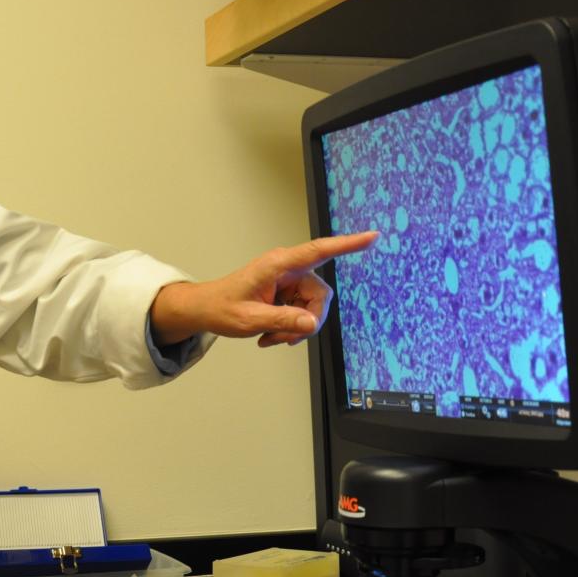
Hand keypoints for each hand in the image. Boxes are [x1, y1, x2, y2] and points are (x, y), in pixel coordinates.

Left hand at [150, 231, 378, 348]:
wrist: (206, 310)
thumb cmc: (221, 307)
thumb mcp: (249, 319)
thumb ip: (281, 321)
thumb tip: (311, 324)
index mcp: (278, 265)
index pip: (318, 251)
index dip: (346, 244)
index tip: (371, 236)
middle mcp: (287, 269)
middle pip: (319, 295)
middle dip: (306, 321)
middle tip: (283, 340)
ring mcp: (288, 281)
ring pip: (311, 308)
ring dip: (295, 328)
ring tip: (270, 338)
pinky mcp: (287, 293)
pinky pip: (302, 312)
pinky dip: (289, 328)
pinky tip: (270, 336)